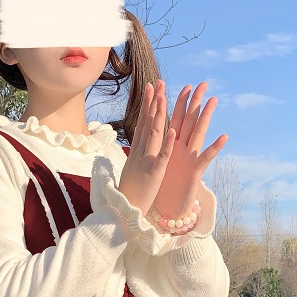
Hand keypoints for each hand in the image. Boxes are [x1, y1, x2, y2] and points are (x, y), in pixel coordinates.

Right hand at [118, 79, 175, 214]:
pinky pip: (161, 156)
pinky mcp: (153, 173)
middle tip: (156, 83)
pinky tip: (172, 129)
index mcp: (137, 152)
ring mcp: (146, 161)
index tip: (151, 89)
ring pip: (153, 134)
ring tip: (163, 97)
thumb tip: (135, 145)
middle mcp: (140, 153)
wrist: (124, 213)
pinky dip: (166, 143)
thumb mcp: (132, 169)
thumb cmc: (129, 193)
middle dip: (152, 103)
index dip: (147, 106)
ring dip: (158, 115)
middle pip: (147, 123)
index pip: (143, 124)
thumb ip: (135, 155)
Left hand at [152, 81, 227, 219]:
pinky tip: (223, 136)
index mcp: (172, 145)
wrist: (169, 209)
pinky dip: (215, 148)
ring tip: (214, 100)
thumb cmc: (163, 186)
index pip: (175, 119)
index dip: (177, 103)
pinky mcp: (194, 172)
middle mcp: (183, 149)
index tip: (181, 85)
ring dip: (206, 117)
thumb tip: (157, 134)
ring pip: (198, 133)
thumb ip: (161, 148)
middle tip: (203, 83)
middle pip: (189, 121)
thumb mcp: (159, 163)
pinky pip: (206, 158)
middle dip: (195, 102)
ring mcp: (190, 158)